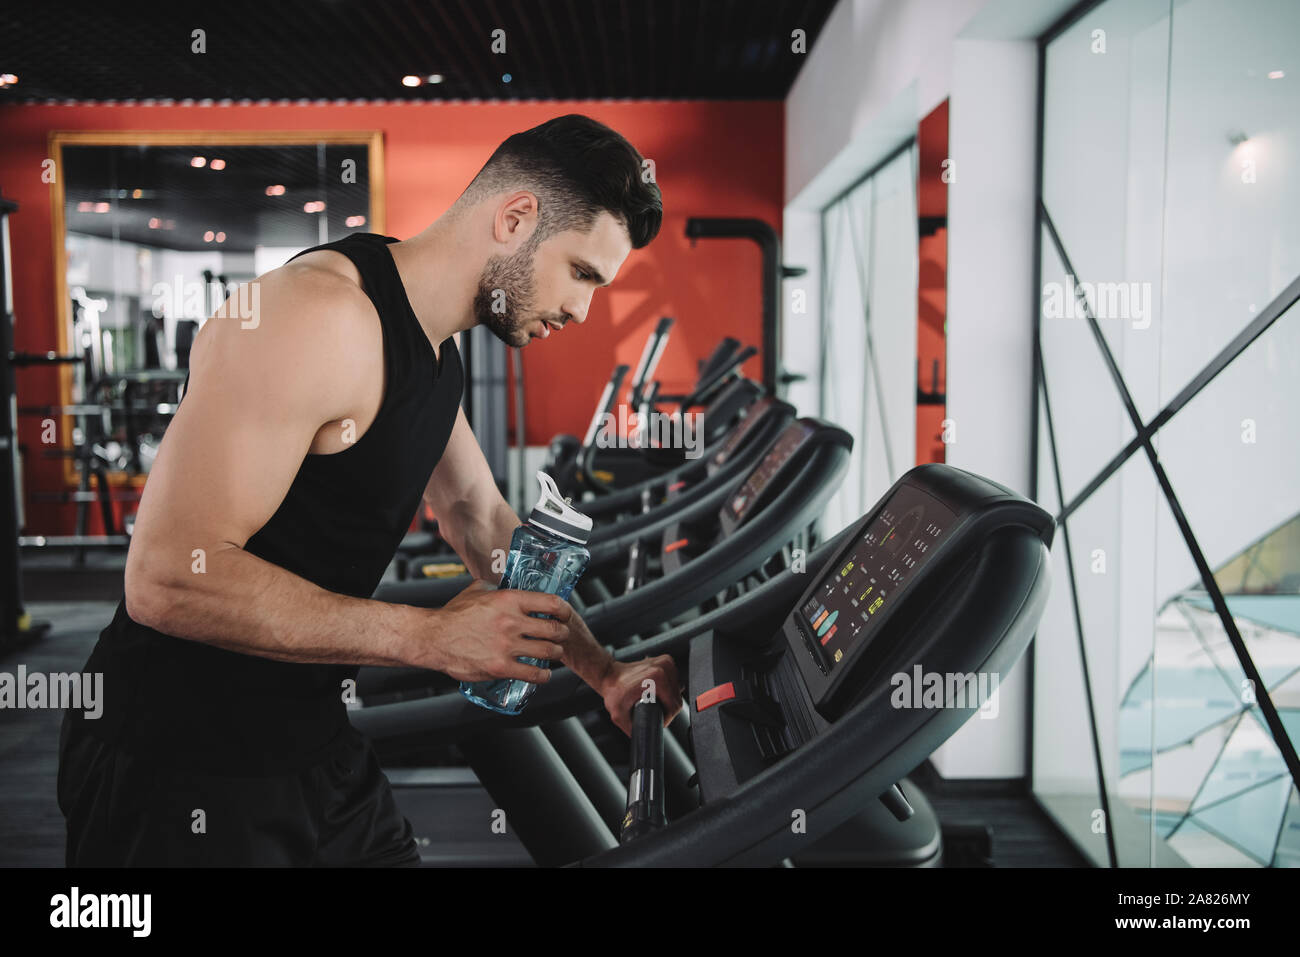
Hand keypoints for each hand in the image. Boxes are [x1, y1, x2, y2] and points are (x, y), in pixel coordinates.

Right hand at [423, 580, 571, 682]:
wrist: (433, 638)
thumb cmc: (453, 615)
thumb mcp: (477, 591)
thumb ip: (497, 588)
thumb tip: (508, 586)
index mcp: (509, 600)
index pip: (552, 603)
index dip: (564, 610)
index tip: (565, 614)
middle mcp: (511, 622)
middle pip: (555, 629)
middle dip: (562, 634)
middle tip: (560, 636)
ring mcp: (507, 646)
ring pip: (549, 652)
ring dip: (555, 653)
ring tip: (552, 653)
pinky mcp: (500, 667)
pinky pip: (533, 674)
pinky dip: (543, 675)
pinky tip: (543, 673)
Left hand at [598, 655, 682, 735]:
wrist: (609, 674)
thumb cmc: (613, 691)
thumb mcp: (619, 716)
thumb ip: (633, 730)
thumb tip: (645, 741)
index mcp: (657, 677)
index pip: (674, 706)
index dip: (667, 718)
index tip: (657, 720)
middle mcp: (663, 667)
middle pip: (677, 698)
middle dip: (667, 709)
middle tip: (653, 711)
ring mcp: (665, 661)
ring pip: (677, 690)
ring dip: (669, 699)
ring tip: (654, 701)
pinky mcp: (666, 660)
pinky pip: (675, 681)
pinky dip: (669, 689)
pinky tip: (657, 691)